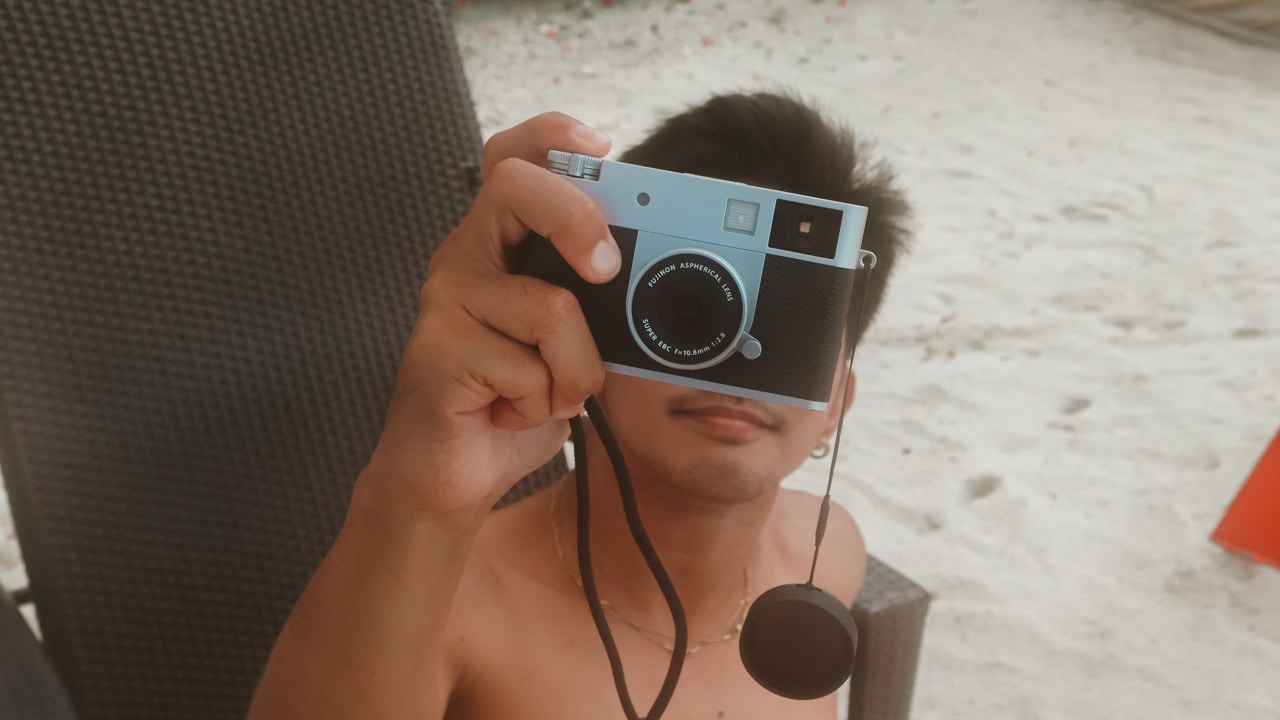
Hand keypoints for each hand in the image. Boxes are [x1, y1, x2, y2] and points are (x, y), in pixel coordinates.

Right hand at [357, 113, 619, 520]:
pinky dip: (542, 404)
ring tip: (547, 395)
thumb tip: (660, 280)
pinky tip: (509, 414)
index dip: (551, 136)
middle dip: (576, 217)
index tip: (601, 146)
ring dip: (575, 370)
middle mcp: (466, 259)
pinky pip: (529, 367)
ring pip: (550, 305)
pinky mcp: (435, 352)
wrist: (450, 480)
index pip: (513, 160)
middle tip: (605, 269)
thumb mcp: (571, 344)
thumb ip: (596, 305)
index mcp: (499, 246)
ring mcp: (445, 302)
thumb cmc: (512, 405)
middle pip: (515, 185)